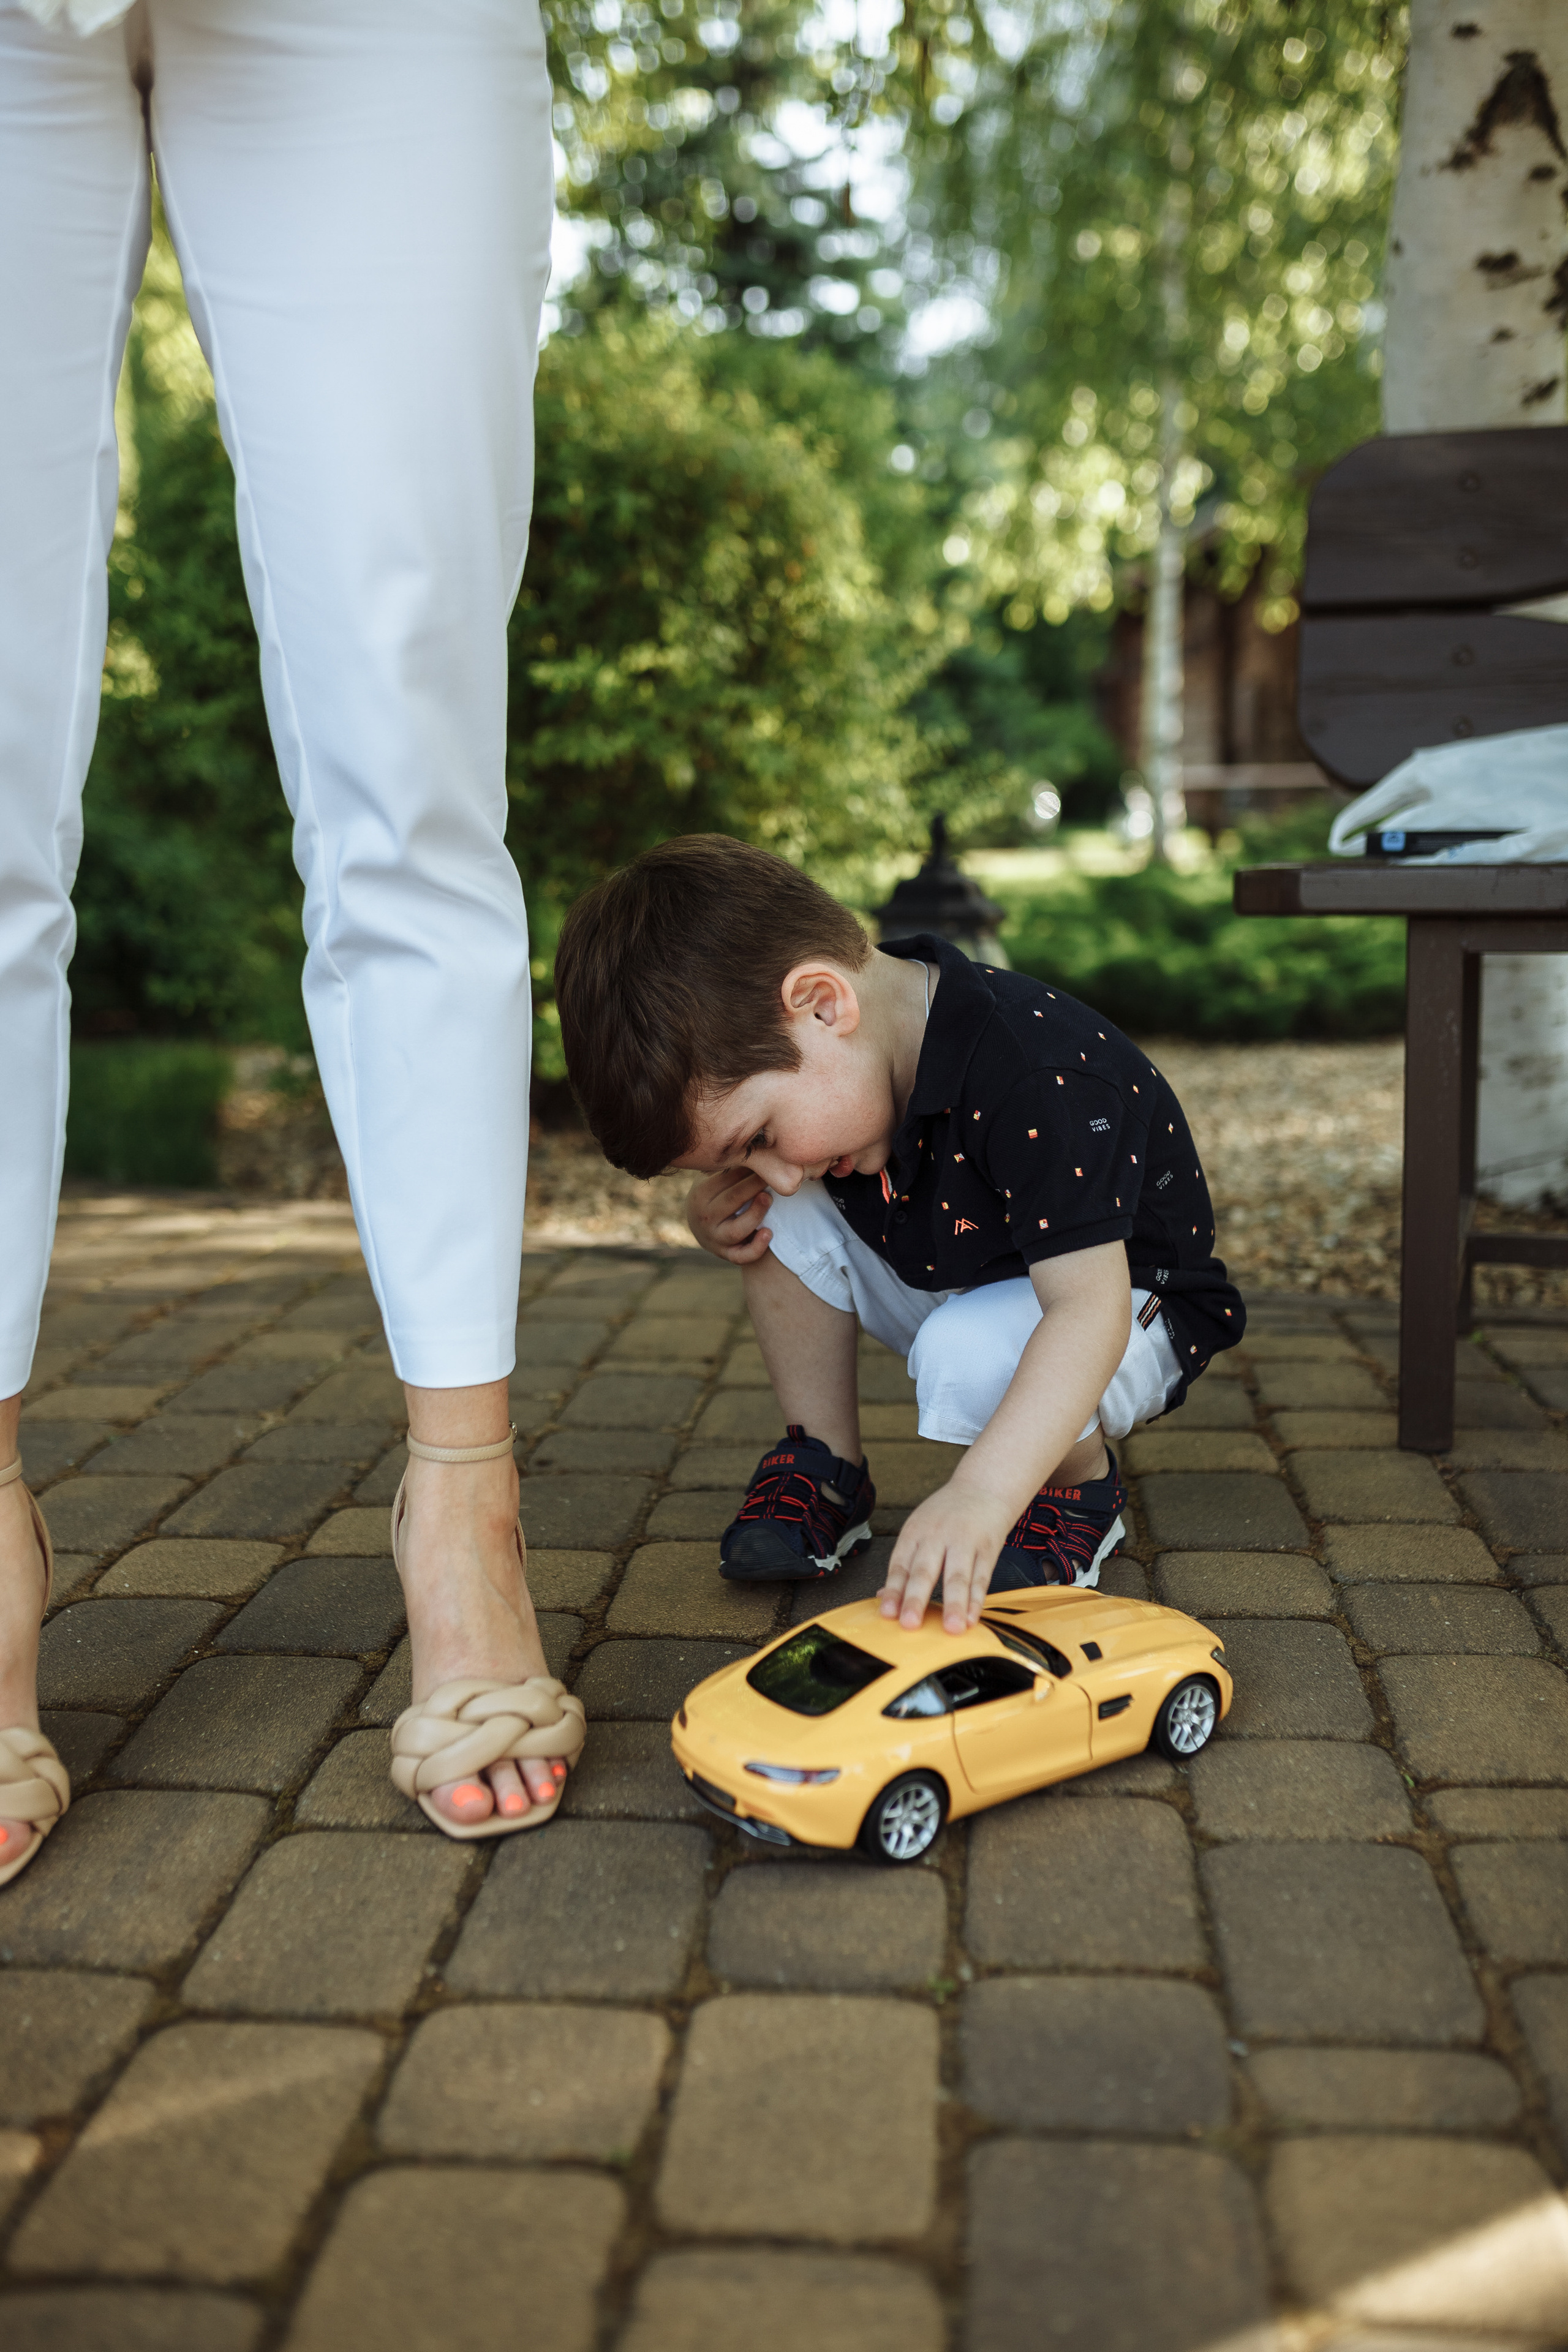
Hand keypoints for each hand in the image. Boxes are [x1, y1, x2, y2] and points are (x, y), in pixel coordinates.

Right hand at [685, 1166, 773, 1265]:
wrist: (701, 1226)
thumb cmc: (714, 1194)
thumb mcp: (712, 1178)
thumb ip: (728, 1165)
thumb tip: (753, 1139)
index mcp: (700, 1195)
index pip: (725, 1180)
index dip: (747, 1168)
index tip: (765, 1158)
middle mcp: (704, 1218)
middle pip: (732, 1201)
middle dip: (754, 1186)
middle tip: (772, 1176)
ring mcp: (714, 1238)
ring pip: (736, 1230)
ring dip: (756, 1214)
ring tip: (768, 1199)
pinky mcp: (726, 1254)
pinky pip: (741, 1256)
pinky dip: (756, 1248)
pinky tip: (769, 1233)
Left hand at [879, 1476, 1010, 1635]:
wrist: (984, 1487)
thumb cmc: (947, 1514)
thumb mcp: (919, 1530)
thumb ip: (904, 1564)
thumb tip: (884, 1597)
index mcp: (915, 1533)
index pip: (900, 1565)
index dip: (893, 1590)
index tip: (888, 1613)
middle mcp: (938, 1536)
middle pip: (925, 1571)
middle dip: (916, 1599)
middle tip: (910, 1623)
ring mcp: (965, 1543)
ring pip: (958, 1577)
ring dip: (954, 1605)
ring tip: (951, 1628)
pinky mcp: (988, 1549)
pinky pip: (982, 1578)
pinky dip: (977, 1601)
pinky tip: (972, 1618)